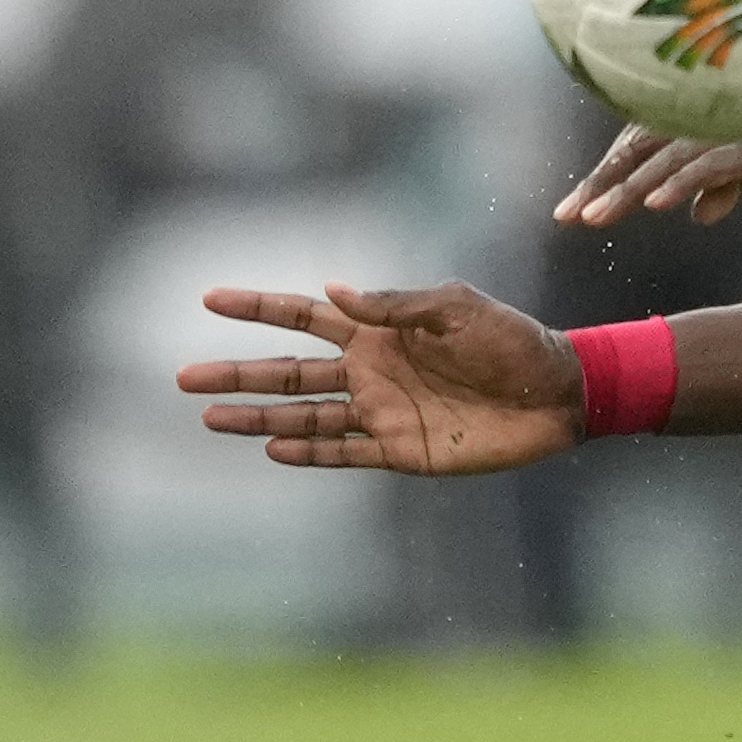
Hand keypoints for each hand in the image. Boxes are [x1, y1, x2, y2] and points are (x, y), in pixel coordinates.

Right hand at [177, 282, 577, 474]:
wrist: (559, 394)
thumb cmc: (514, 341)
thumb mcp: (459, 307)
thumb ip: (397, 304)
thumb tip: (332, 290)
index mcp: (381, 332)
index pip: (305, 317)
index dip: (258, 308)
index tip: (208, 299)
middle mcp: (371, 372)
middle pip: (288, 373)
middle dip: (236, 373)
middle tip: (182, 378)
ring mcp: (382, 413)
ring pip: (303, 416)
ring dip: (256, 418)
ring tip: (209, 418)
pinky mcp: (401, 450)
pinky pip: (343, 452)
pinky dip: (307, 451)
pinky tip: (271, 448)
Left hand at [556, 121, 741, 227]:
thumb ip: (723, 183)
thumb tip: (699, 214)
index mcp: (699, 115)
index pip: (636, 144)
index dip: (602, 176)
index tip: (569, 212)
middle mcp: (710, 112)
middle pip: (641, 146)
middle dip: (602, 182)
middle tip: (569, 217)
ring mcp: (735, 123)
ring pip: (668, 155)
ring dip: (630, 188)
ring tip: (598, 217)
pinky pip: (711, 162)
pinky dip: (682, 182)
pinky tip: (658, 206)